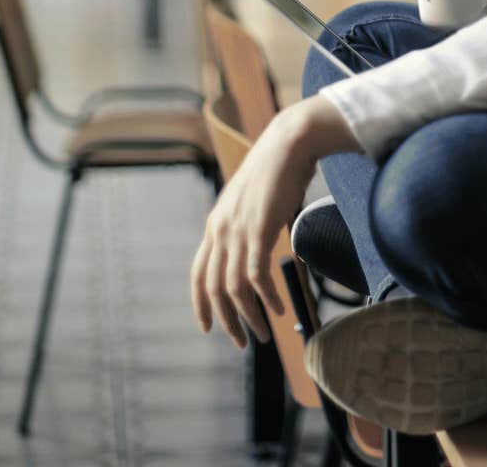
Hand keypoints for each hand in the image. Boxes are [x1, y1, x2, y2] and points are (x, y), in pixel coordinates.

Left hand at [189, 96, 357, 347]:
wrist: (289, 143)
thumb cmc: (277, 171)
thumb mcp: (253, 202)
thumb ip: (247, 225)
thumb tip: (255, 246)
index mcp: (215, 225)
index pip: (198, 273)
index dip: (200, 304)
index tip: (207, 328)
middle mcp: (220, 230)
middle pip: (214, 288)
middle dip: (226, 320)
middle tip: (242, 342)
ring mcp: (238, 231)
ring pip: (234, 288)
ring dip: (248, 316)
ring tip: (263, 334)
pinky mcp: (259, 230)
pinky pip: (257, 276)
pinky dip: (267, 298)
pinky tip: (279, 310)